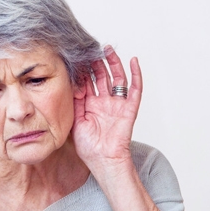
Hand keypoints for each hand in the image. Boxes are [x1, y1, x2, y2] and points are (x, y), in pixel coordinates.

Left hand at [72, 45, 142, 174]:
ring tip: (108, 50)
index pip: (87, 82)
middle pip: (102, 77)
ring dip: (114, 64)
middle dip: (97, 63)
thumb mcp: (75, 121)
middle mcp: (104, 102)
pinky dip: (136, 75)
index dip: (84, 70)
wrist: (103, 160)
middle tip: (91, 49)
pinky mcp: (129, 108)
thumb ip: (74, 102)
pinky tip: (134, 61)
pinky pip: (135, 89)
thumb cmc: (88, 146)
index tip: (77, 57)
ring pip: (117, 79)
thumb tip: (72, 83)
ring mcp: (117, 104)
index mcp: (90, 105)